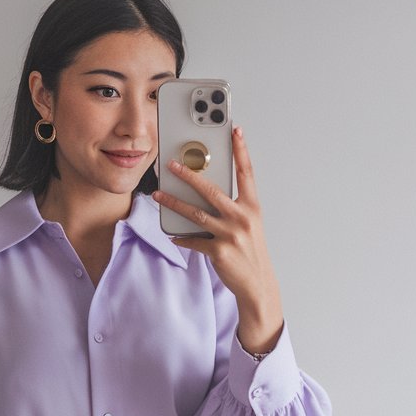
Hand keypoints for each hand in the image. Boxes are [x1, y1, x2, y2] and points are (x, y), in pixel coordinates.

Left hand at [152, 125, 283, 353]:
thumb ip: (231, 207)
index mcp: (252, 207)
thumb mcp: (248, 225)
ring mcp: (231, 235)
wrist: (257, 284)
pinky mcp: (219, 251)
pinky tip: (171, 234)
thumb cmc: (250, 251)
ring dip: (174, 203)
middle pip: (211, 190)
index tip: (235, 130)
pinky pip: (193, 240)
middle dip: (189, 175)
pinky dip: (181, 237)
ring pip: (195, 214)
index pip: (247, 173)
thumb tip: (204, 193)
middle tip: (171, 165)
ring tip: (158, 195)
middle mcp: (242, 218)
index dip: (241, 150)